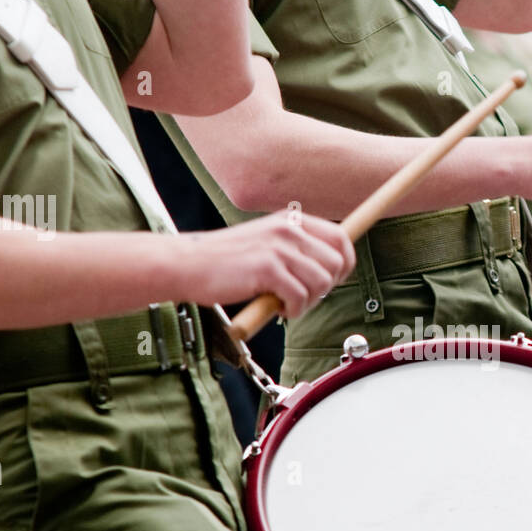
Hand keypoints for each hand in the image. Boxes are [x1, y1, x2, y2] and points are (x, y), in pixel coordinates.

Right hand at [188, 210, 355, 317]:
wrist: (187, 264)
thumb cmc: (224, 261)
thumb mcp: (266, 243)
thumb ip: (295, 250)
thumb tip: (330, 271)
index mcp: (291, 220)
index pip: (341, 237)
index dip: (344, 264)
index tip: (332, 281)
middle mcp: (288, 229)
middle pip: (337, 263)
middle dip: (326, 287)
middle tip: (303, 297)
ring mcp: (278, 248)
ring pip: (322, 282)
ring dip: (309, 301)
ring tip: (287, 304)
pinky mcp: (267, 269)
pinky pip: (300, 297)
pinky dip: (293, 310)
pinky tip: (277, 309)